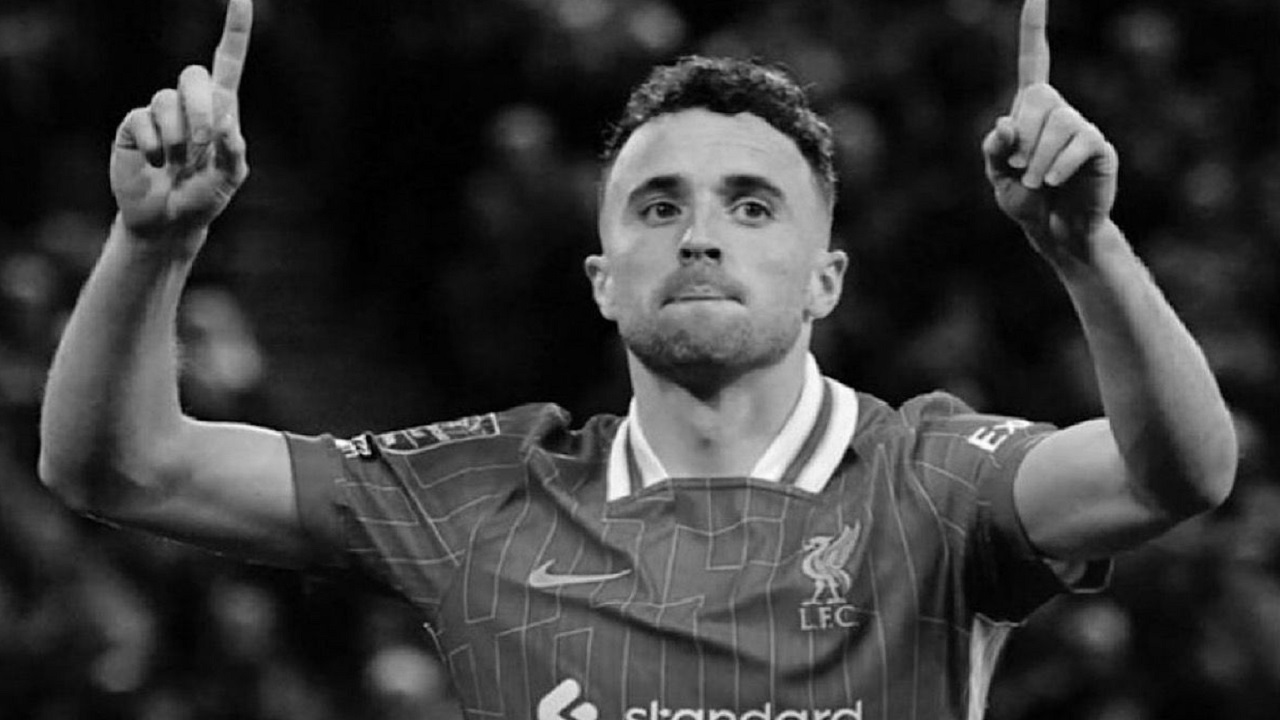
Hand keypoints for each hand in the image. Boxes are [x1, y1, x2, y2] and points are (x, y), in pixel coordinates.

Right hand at [110, 0, 252, 244]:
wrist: (168, 220)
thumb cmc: (204, 197)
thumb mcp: (229, 179)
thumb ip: (234, 151)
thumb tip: (226, 123)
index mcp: (221, 109)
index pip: (228, 62)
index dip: (235, 31)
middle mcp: (189, 103)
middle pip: (194, 75)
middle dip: (201, 112)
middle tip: (201, 149)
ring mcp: (159, 112)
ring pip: (168, 102)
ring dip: (179, 139)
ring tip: (178, 164)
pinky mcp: (134, 125)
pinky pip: (144, 121)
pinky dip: (156, 147)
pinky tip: (158, 164)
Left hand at [983, 0, 1118, 261]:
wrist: (1054, 231)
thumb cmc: (1025, 201)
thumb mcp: (997, 176)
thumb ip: (994, 150)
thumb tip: (1005, 123)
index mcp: (1031, 110)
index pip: (1034, 61)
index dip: (1034, 29)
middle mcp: (1060, 111)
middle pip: (1038, 102)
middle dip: (1022, 140)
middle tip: (1019, 170)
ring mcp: (1082, 128)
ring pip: (1058, 125)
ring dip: (1037, 160)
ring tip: (1037, 183)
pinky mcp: (1099, 148)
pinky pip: (1079, 144)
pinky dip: (1059, 165)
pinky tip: (1054, 182)